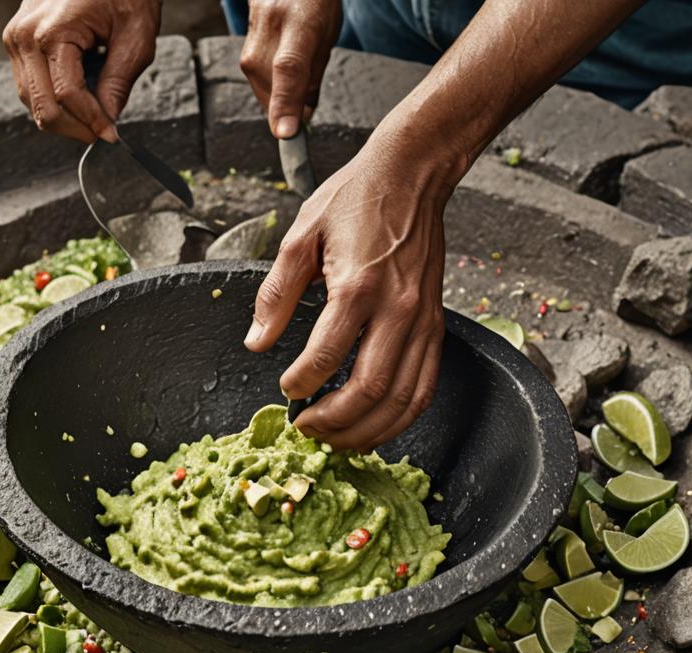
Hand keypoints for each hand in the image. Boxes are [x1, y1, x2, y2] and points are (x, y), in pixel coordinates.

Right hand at [3, 0, 160, 142]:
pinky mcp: (17, 43)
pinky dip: (55, 100)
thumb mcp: (135, 35)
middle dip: (76, 128)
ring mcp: (16, 40)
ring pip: (33, 103)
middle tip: (104, 132)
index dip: (92, 122)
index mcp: (53, 31)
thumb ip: (119, 82)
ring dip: (65, 117)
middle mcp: (25, 37)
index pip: (67, 96)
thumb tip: (109, 122)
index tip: (113, 136)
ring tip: (96, 109)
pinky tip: (81, 93)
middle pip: (43, 108)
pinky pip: (31, 87)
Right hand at [239, 0, 341, 137]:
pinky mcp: (242, 47)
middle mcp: (270, 27)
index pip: (289, 68)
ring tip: (295, 72)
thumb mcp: (326, 39)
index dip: (286, 104)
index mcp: (299, 22)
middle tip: (306, 99)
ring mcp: (251, 37)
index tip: (286, 133)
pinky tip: (280, 73)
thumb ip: (312, 79)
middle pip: (273, 88)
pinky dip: (271, 88)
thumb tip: (300, 121)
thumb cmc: (316, 7)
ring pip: (262, 89)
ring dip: (279, 97)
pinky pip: (256, 81)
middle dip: (289, 107)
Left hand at [244, 138, 451, 450]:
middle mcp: (397, 308)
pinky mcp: (435, 325)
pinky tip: (375, 425)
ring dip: (368, 429)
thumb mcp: (300, 236)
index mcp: (358, 285)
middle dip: (335, 421)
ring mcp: (422, 320)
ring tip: (337, 439)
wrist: (413, 174)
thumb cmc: (356, 199)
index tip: (286, 391)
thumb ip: (276, 294)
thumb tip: (256, 343)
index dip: (302, 384)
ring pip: (403, 397)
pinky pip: (424, 386)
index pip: (327, 355)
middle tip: (307, 429)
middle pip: (371, 388)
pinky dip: (400, 416)